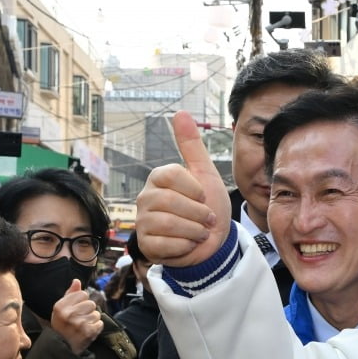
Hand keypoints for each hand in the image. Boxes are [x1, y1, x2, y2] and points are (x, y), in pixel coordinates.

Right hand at [49, 279, 103, 353]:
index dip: (81, 301)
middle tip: (79, 319)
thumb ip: (70, 294)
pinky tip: (87, 331)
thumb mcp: (61, 309)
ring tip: (82, 326)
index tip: (75, 309)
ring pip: (96, 314)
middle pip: (91, 303)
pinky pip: (100, 323)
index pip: (83, 293)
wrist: (63, 347)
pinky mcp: (89, 332)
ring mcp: (79, 324)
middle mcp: (69, 314)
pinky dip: (96, 327)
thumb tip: (77, 281)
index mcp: (60, 306)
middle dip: (88, 310)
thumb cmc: (62, 325)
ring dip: (92, 319)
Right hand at [135, 111, 231, 266]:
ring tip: (199, 231)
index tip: (204, 197)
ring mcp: (143, 223)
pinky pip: (165, 245)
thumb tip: (180, 112)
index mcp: (158, 179)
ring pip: (168, 224)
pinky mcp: (147, 245)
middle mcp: (146, 198)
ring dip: (194, 230)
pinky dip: (185, 246)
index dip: (194, 189)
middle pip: (170, 202)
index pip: (171, 175)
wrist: (213, 242)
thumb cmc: (208, 206)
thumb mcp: (205, 173)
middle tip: (206, 219)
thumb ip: (192, 145)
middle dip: (198, 213)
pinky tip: (189, 244)